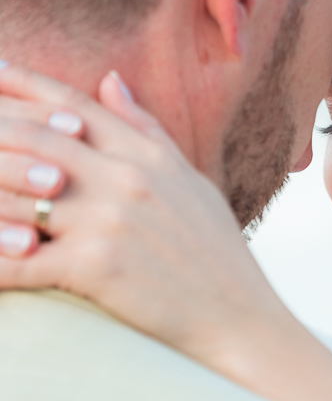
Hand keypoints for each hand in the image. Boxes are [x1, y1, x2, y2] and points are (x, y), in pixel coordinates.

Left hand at [0, 63, 278, 356]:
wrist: (240, 319)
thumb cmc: (217, 255)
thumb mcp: (190, 181)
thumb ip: (146, 131)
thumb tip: (110, 80)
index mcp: (147, 156)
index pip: (71, 106)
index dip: (21, 84)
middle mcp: (125, 178)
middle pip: (30, 138)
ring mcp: (108, 221)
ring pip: (13, 194)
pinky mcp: (95, 267)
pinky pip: (16, 259)